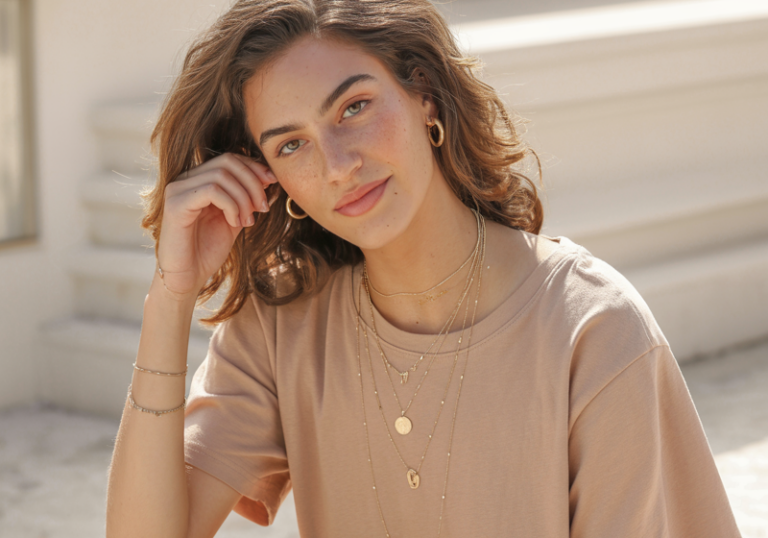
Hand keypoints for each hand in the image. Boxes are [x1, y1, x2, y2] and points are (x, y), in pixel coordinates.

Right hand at [155, 152, 277, 297]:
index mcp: (198, 180)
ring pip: (221, 175)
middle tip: (263, 208)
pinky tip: (234, 223)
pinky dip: (230, 205)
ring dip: (243, 198)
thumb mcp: (235, 219)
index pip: (229, 159)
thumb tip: (270, 178)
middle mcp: (185, 180)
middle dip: (253, 182)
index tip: (273, 183)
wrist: (187, 278)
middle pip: (227, 162)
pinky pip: (211, 191)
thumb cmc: (207, 251)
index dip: (254, 168)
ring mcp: (177, 190)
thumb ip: (247, 199)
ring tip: (248, 221)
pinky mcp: (175, 204)